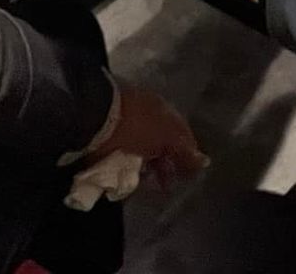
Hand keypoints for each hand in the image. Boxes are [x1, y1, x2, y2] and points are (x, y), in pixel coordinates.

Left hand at [87, 84, 205, 184]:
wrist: (92, 116)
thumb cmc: (136, 126)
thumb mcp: (166, 137)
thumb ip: (184, 150)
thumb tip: (204, 161)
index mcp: (163, 109)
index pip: (182, 133)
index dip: (186, 155)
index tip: (187, 176)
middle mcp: (147, 113)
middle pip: (161, 143)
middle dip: (165, 164)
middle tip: (165, 186)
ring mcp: (126, 124)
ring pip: (143, 149)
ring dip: (147, 167)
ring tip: (146, 185)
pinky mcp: (108, 136)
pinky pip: (125, 154)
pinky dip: (129, 166)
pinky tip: (129, 178)